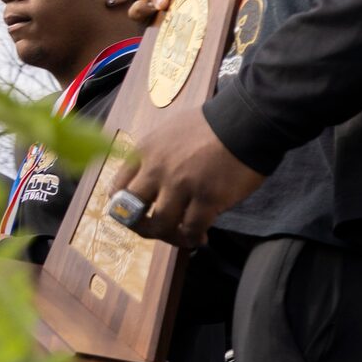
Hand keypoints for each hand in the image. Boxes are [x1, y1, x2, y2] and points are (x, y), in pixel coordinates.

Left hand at [112, 103, 264, 247]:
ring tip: (184, 237)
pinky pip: (191, 228)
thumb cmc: (212, 126)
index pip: (116, 189)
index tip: (141, 214)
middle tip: (160, 230)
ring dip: (171, 237)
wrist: (245, 123)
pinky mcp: (207, 198)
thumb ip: (157, 157)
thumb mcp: (170, 133)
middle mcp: (156, 170)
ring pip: (161, 226)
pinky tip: (201, 237)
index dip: (124, 208)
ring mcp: (181, 185)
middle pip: (131, 213)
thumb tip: (156, 184)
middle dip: (143, 227)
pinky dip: (193, 238)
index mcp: (144, 153)